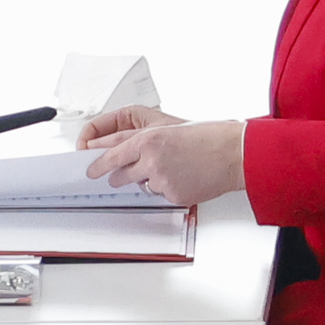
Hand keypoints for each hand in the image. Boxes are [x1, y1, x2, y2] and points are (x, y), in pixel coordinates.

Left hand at [76, 106, 250, 208]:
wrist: (233, 153)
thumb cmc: (208, 137)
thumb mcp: (168, 129)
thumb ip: (143, 142)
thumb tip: (123, 154)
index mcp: (147, 139)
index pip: (111, 155)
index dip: (98, 164)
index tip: (91, 170)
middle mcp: (151, 160)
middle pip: (121, 175)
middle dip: (120, 177)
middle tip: (122, 176)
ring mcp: (162, 180)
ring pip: (143, 186)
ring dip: (152, 181)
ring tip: (174, 168)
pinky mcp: (174, 195)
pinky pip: (162, 195)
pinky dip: (170, 189)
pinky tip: (186, 177)